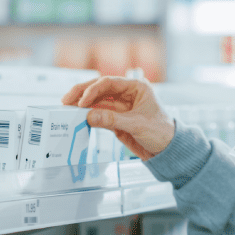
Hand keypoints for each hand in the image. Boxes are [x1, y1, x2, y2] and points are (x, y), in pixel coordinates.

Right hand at [61, 76, 175, 160]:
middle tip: (66, 100)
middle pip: (100, 90)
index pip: (109, 83)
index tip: (81, 101)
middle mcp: (127, 94)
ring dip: (83, 106)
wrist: (167, 151)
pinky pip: (99, 115)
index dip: (93, 90)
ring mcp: (120, 107)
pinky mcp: (116, 120)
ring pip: (97, 103)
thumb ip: (113, 120)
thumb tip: (89, 117)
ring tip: (67, 110)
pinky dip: (88, 117)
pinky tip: (78, 118)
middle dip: (82, 94)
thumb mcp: (138, 125)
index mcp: (136, 87)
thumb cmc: (162, 132)